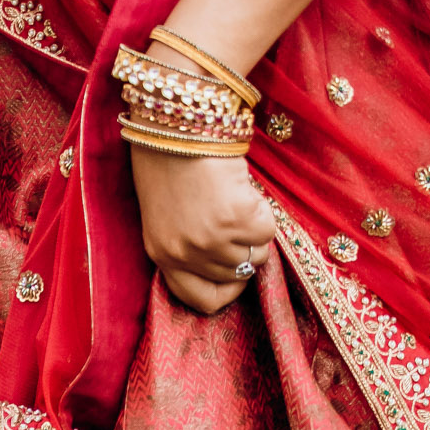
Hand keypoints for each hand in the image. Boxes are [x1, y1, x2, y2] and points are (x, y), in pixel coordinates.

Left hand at [130, 146, 275, 315]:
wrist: (175, 129)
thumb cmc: (173, 167)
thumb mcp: (172, 218)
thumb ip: (193, 246)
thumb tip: (237, 262)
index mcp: (162, 256)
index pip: (201, 299)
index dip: (227, 290)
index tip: (237, 271)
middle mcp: (183, 255)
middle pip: (236, 276)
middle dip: (246, 252)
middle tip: (242, 223)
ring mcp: (208, 239)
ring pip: (256, 256)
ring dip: (257, 231)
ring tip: (242, 204)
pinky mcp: (233, 217)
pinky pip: (268, 231)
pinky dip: (265, 213)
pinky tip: (247, 193)